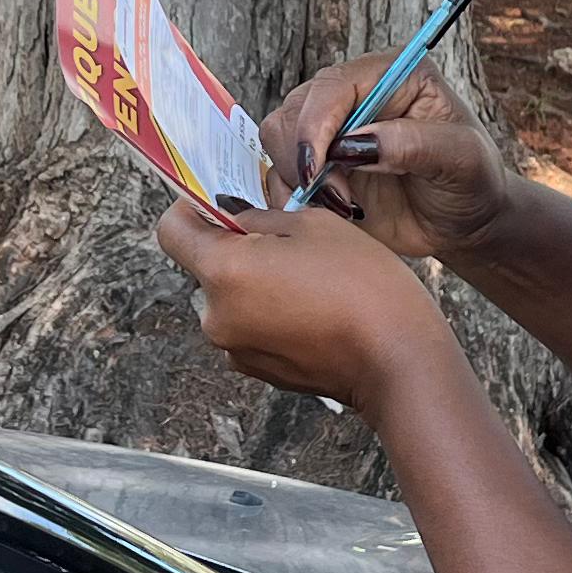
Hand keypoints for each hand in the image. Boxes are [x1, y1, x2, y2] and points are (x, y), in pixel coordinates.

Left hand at [156, 202, 455, 411]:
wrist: (399, 361)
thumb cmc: (364, 286)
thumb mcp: (313, 224)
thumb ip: (260, 217)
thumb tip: (235, 218)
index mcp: (223, 272)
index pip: (172, 232)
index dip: (190, 209)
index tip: (217, 202)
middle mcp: (216, 317)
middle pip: (206, 267)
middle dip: (237, 247)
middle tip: (286, 237)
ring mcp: (236, 350)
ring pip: (232, 297)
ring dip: (257, 281)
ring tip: (310, 276)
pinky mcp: (259, 371)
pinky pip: (252, 327)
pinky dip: (271, 312)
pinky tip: (314, 308)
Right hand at [260, 56, 515, 260]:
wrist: (465, 221)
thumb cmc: (472, 181)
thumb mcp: (462, 160)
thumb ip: (415, 144)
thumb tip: (358, 143)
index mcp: (391, 75)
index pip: (332, 86)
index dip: (315, 126)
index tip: (318, 171)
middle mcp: (354, 95)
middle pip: (293, 111)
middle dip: (307, 160)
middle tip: (344, 201)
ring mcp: (331, 130)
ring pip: (278, 140)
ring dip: (298, 179)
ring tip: (344, 207)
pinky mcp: (319, 164)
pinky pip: (279, 173)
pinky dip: (293, 197)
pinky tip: (332, 213)